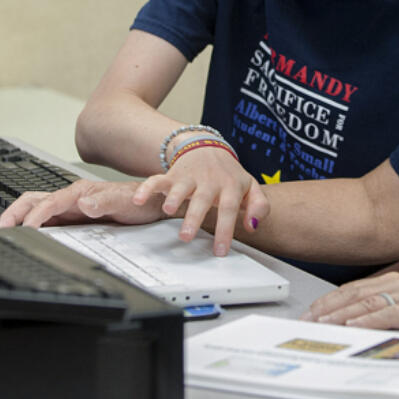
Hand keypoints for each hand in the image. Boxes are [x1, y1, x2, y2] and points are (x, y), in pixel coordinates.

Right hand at [0, 179, 163, 227]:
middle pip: (34, 201)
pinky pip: (47, 219)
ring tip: (5, 232)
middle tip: (0, 229)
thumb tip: (84, 203)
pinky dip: (31, 225)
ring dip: (19, 217)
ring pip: (37, 208)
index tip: (25, 229)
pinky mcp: (74, 217)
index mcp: (80, 192)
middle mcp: (73, 198)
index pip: (49, 203)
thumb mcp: (125, 202)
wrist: (154, 202)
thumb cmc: (140, 200)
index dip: (35, 216)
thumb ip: (105, 202)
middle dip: (14, 213)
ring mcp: (71, 208)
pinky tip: (28, 236)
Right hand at [132, 147, 269, 256]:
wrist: (208, 147)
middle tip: (186, 237)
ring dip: (173, 198)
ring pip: (180, 187)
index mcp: (230, 185)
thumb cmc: (229, 174)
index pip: (228, 209)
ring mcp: (190, 176)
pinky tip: (138, 199)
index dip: (224, 230)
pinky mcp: (172, 174)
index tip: (219, 251)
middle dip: (193, 218)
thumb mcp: (251, 187)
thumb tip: (252, 225)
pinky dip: (147, 188)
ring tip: (168, 211)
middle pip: (202, 199)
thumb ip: (259, 206)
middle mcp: (209, 180)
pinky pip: (157, 179)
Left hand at [300, 272, 398, 334]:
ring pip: (370, 302)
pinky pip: (390, 314)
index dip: (327, 301)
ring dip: (345, 314)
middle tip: (311, 319)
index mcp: (390, 282)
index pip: (351, 289)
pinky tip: (356, 325)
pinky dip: (370, 320)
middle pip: (356, 293)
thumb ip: (366, 315)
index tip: (309, 313)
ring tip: (327, 322)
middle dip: (330, 308)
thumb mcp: (389, 318)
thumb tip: (331, 322)